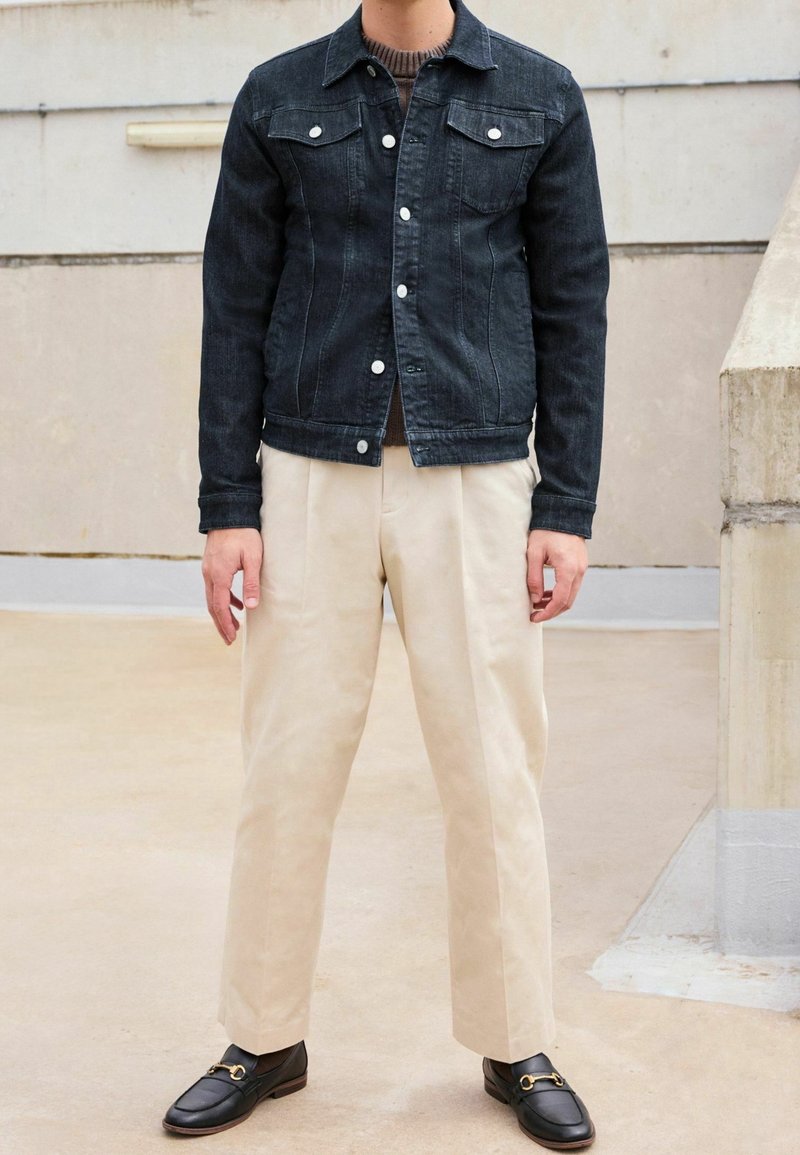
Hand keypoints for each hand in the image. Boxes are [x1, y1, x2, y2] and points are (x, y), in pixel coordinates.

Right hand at [201, 528, 262, 644]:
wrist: (229, 512)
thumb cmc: (244, 534)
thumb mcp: (253, 558)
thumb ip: (251, 582)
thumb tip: (251, 607)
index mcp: (219, 575)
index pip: (219, 606)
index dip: (225, 624)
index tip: (231, 638)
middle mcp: (209, 574)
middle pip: (212, 605)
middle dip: (221, 624)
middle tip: (229, 640)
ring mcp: (208, 569)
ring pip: (212, 597)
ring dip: (222, 613)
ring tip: (234, 627)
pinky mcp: (212, 565)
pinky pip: (215, 587)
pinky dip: (225, 599)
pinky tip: (237, 604)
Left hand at [526, 529, 587, 622]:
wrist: (563, 514)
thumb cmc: (546, 531)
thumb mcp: (534, 554)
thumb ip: (534, 578)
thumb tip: (536, 600)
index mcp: (568, 569)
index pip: (560, 600)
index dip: (547, 613)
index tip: (534, 618)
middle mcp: (579, 571)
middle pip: (568, 602)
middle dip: (551, 612)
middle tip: (534, 615)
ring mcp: (582, 569)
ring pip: (571, 595)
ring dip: (556, 603)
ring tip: (537, 605)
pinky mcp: (581, 566)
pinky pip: (572, 586)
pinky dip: (561, 594)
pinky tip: (546, 594)